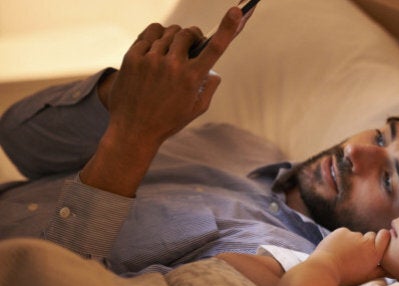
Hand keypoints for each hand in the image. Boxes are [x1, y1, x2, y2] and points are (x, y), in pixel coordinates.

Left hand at [81, 6, 251, 196]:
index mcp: (192, 78)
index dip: (229, 27)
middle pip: (187, 34)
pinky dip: (156, 37)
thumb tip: (213, 71)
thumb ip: (210, 87)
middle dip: (192, 37)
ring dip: (174, 38)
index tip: (236, 11)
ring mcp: (150, 60)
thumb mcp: (196, 109)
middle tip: (191, 45)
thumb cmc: (168, 122)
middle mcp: (172, 66)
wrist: (133, 131)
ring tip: (171, 52)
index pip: (215, 47)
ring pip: (168, 32)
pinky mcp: (132, 57)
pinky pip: (149, 33)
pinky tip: (156, 48)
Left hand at [310, 228, 390, 285]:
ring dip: (352, 242)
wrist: (324, 270)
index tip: (377, 242)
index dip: (382, 238)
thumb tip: (393, 269)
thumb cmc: (346, 277)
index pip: (385, 235)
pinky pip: (345, 233)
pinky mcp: (342, 231)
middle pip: (370, 236)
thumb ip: (381, 271)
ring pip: (356, 236)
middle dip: (366, 242)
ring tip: (343, 255)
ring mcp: (354, 235)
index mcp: (375, 254)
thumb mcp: (367, 277)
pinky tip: (336, 249)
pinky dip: (342, 239)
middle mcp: (366, 242)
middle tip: (356, 255)